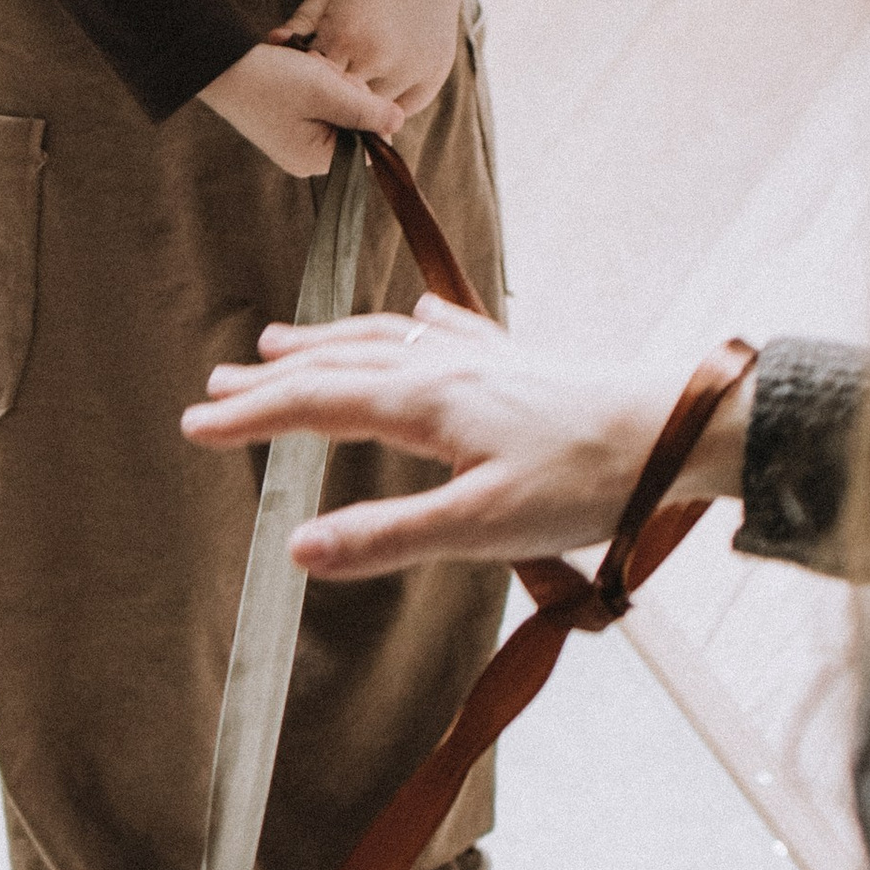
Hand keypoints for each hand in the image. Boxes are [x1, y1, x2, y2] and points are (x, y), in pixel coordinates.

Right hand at [183, 299, 754, 578]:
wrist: (674, 431)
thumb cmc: (585, 480)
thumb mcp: (479, 526)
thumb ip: (387, 537)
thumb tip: (297, 550)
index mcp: (425, 403)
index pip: (316, 405)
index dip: (253, 418)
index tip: (196, 428)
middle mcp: (444, 368)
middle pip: (338, 366)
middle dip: (272, 380)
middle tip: (216, 389)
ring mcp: (483, 360)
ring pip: (383, 342)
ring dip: (326, 344)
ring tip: (280, 345)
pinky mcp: (519, 364)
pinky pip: (445, 333)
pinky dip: (409, 327)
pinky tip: (415, 319)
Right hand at [197, 39, 401, 179]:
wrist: (217, 63)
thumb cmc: (269, 78)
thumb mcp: (325, 91)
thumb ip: (366, 109)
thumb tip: (399, 121)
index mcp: (315, 159)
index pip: (369, 145)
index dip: (368, 110)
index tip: (343, 85)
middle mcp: (305, 156)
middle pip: (354, 125)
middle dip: (346, 92)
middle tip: (319, 71)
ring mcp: (295, 139)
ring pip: (337, 109)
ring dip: (330, 83)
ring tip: (306, 66)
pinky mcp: (285, 121)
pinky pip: (317, 103)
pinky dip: (314, 83)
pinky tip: (298, 68)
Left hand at [273, 0, 492, 118]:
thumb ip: (302, 19)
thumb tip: (273, 43)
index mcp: (345, 36)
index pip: (314, 82)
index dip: (309, 85)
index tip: (307, 84)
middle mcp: (377, 58)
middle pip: (344, 102)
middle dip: (335, 102)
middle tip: (329, 99)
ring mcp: (407, 70)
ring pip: (375, 111)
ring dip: (364, 108)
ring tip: (356, 96)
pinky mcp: (432, 77)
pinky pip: (405, 110)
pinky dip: (393, 108)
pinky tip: (382, 93)